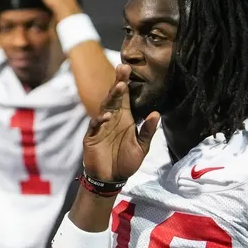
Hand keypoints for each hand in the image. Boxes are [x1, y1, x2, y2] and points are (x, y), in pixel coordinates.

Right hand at [83, 64, 159, 181]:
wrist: (110, 179)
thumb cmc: (126, 162)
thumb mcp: (141, 148)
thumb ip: (147, 131)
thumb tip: (156, 113)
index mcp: (125, 118)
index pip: (126, 97)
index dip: (126, 82)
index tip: (129, 68)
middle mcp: (112, 118)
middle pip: (115, 97)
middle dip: (118, 82)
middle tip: (123, 68)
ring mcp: (101, 126)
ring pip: (105, 107)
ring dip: (112, 97)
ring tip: (119, 87)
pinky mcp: (92, 137)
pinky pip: (95, 125)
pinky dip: (100, 120)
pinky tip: (107, 116)